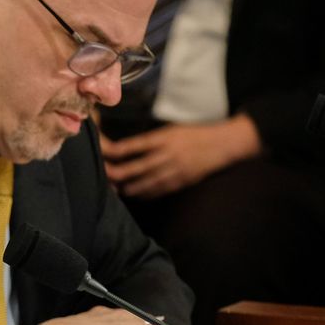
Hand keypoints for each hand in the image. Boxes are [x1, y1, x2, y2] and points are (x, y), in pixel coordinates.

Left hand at [99, 115, 260, 197]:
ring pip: (141, 184)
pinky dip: (141, 193)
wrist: (223, 144)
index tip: (100, 152)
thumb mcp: (172, 130)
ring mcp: (172, 172)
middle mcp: (165, 156)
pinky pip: (155, 192)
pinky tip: (132, 193)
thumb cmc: (195, 134)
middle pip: (131, 169)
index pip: (130, 147)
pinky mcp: (179, 183)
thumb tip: (126, 150)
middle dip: (113, 174)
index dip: (112, 152)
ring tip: (112, 187)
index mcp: (162, 138)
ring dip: (124, 187)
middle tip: (101, 174)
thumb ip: (151, 140)